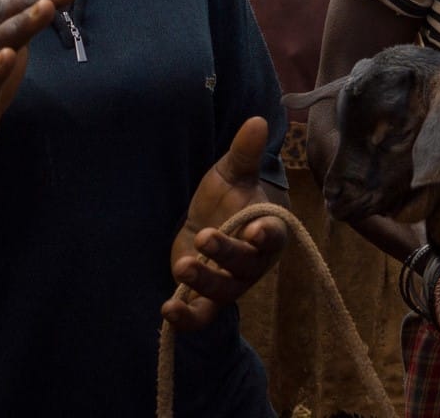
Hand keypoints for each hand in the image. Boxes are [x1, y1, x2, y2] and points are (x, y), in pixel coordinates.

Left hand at [164, 117, 288, 330]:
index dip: (266, 234)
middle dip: (226, 252)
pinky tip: (167, 309)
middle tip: (203, 237)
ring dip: (204, 282)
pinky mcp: (208, 298)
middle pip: (246, 264)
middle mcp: (254, 262)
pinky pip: (203, 315)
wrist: (208, 221)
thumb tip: (257, 120)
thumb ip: (244, 152)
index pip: (272, 235)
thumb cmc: (228, 197)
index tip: (255, 228)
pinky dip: (187, 319)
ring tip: (182, 266)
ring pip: (224, 290)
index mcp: (267, 230)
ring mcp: (232, 283)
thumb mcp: (232, 173)